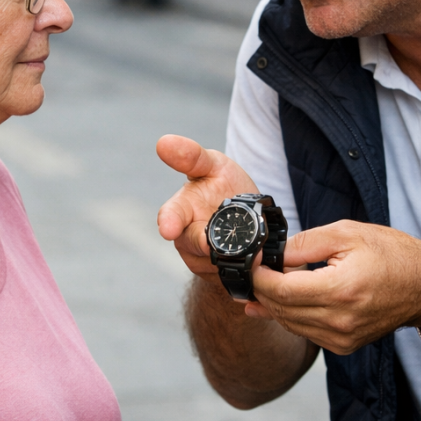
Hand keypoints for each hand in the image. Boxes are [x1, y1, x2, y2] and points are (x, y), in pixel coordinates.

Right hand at [156, 135, 257, 277]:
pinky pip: (231, 277)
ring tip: (254, 249)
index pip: (169, 216)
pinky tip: (256, 262)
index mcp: (180, 210)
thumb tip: (164, 142)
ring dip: (234, 259)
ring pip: (215, 265)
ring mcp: (201, 262)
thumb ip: (192, 157)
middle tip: (222, 245)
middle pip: (195, 245)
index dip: (168, 222)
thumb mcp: (213, 165)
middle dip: (208, 245)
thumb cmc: (224, 186)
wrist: (247, 218)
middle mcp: (185, 239)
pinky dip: (246, 270)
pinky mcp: (219, 279)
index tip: (167, 228)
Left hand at [246, 220, 420, 352]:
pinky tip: (288, 299)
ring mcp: (341, 338)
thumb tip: (272, 254)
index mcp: (339, 290)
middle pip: (280, 309)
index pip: (279, 290)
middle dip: (261, 289)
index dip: (258, 275)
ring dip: (273, 303)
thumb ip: (304, 244)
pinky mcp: (343, 345)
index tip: (253, 260)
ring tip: (266, 282)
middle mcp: (338, 320)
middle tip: (256, 269)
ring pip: (288, 324)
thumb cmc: (393, 255)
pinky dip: (291, 315)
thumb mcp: (346, 233)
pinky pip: (305, 332)